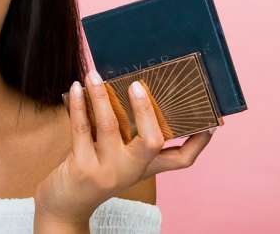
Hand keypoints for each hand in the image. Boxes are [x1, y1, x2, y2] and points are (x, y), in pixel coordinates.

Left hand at [33, 70, 213, 228]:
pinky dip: (78, 105)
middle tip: (137, 84)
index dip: (199, 142)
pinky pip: (81, 129)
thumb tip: (133, 94)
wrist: (67, 204)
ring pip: (108, 126)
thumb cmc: (94, 171)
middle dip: (146, 110)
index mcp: (145, 166)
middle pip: (152, 142)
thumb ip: (129, 136)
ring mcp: (107, 170)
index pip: (181, 159)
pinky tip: (76, 88)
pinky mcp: (82, 166)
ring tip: (94, 74)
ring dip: (100, 96)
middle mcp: (131, 170)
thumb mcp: (119, 159)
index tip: (212, 121)